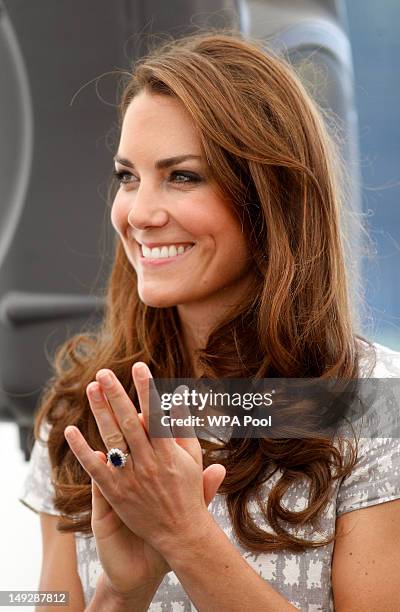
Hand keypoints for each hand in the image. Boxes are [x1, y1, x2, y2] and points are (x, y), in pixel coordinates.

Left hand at [64, 365, 224, 598]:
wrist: (180, 533)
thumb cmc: (188, 491)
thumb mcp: (193, 457)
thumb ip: (185, 426)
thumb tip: (179, 396)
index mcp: (169, 452)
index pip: (155, 414)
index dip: (147, 389)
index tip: (139, 367)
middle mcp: (149, 462)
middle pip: (129, 422)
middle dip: (116, 395)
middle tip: (104, 373)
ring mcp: (130, 478)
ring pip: (112, 439)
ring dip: (100, 412)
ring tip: (91, 389)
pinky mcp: (115, 492)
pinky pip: (94, 468)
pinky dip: (82, 449)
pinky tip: (70, 430)